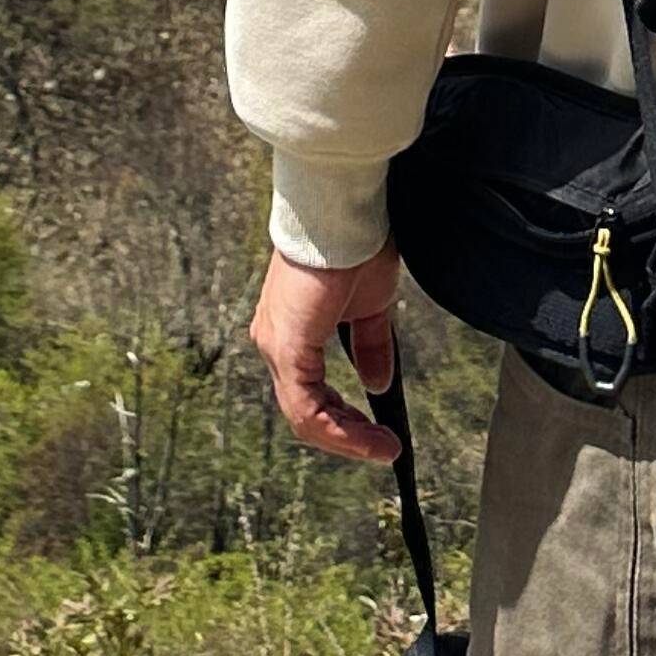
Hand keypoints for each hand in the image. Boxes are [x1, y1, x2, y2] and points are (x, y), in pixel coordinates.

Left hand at [250, 239, 402, 464]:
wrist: (344, 209)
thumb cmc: (354, 243)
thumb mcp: (369, 306)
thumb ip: (370, 346)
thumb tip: (377, 383)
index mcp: (289, 330)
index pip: (308, 392)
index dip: (343, 420)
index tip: (377, 433)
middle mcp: (272, 340)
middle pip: (304, 410)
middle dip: (347, 435)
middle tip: (382, 446)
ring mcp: (275, 344)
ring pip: (304, 414)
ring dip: (346, 438)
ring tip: (382, 447)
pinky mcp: (286, 345)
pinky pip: (306, 406)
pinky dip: (339, 429)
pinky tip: (369, 436)